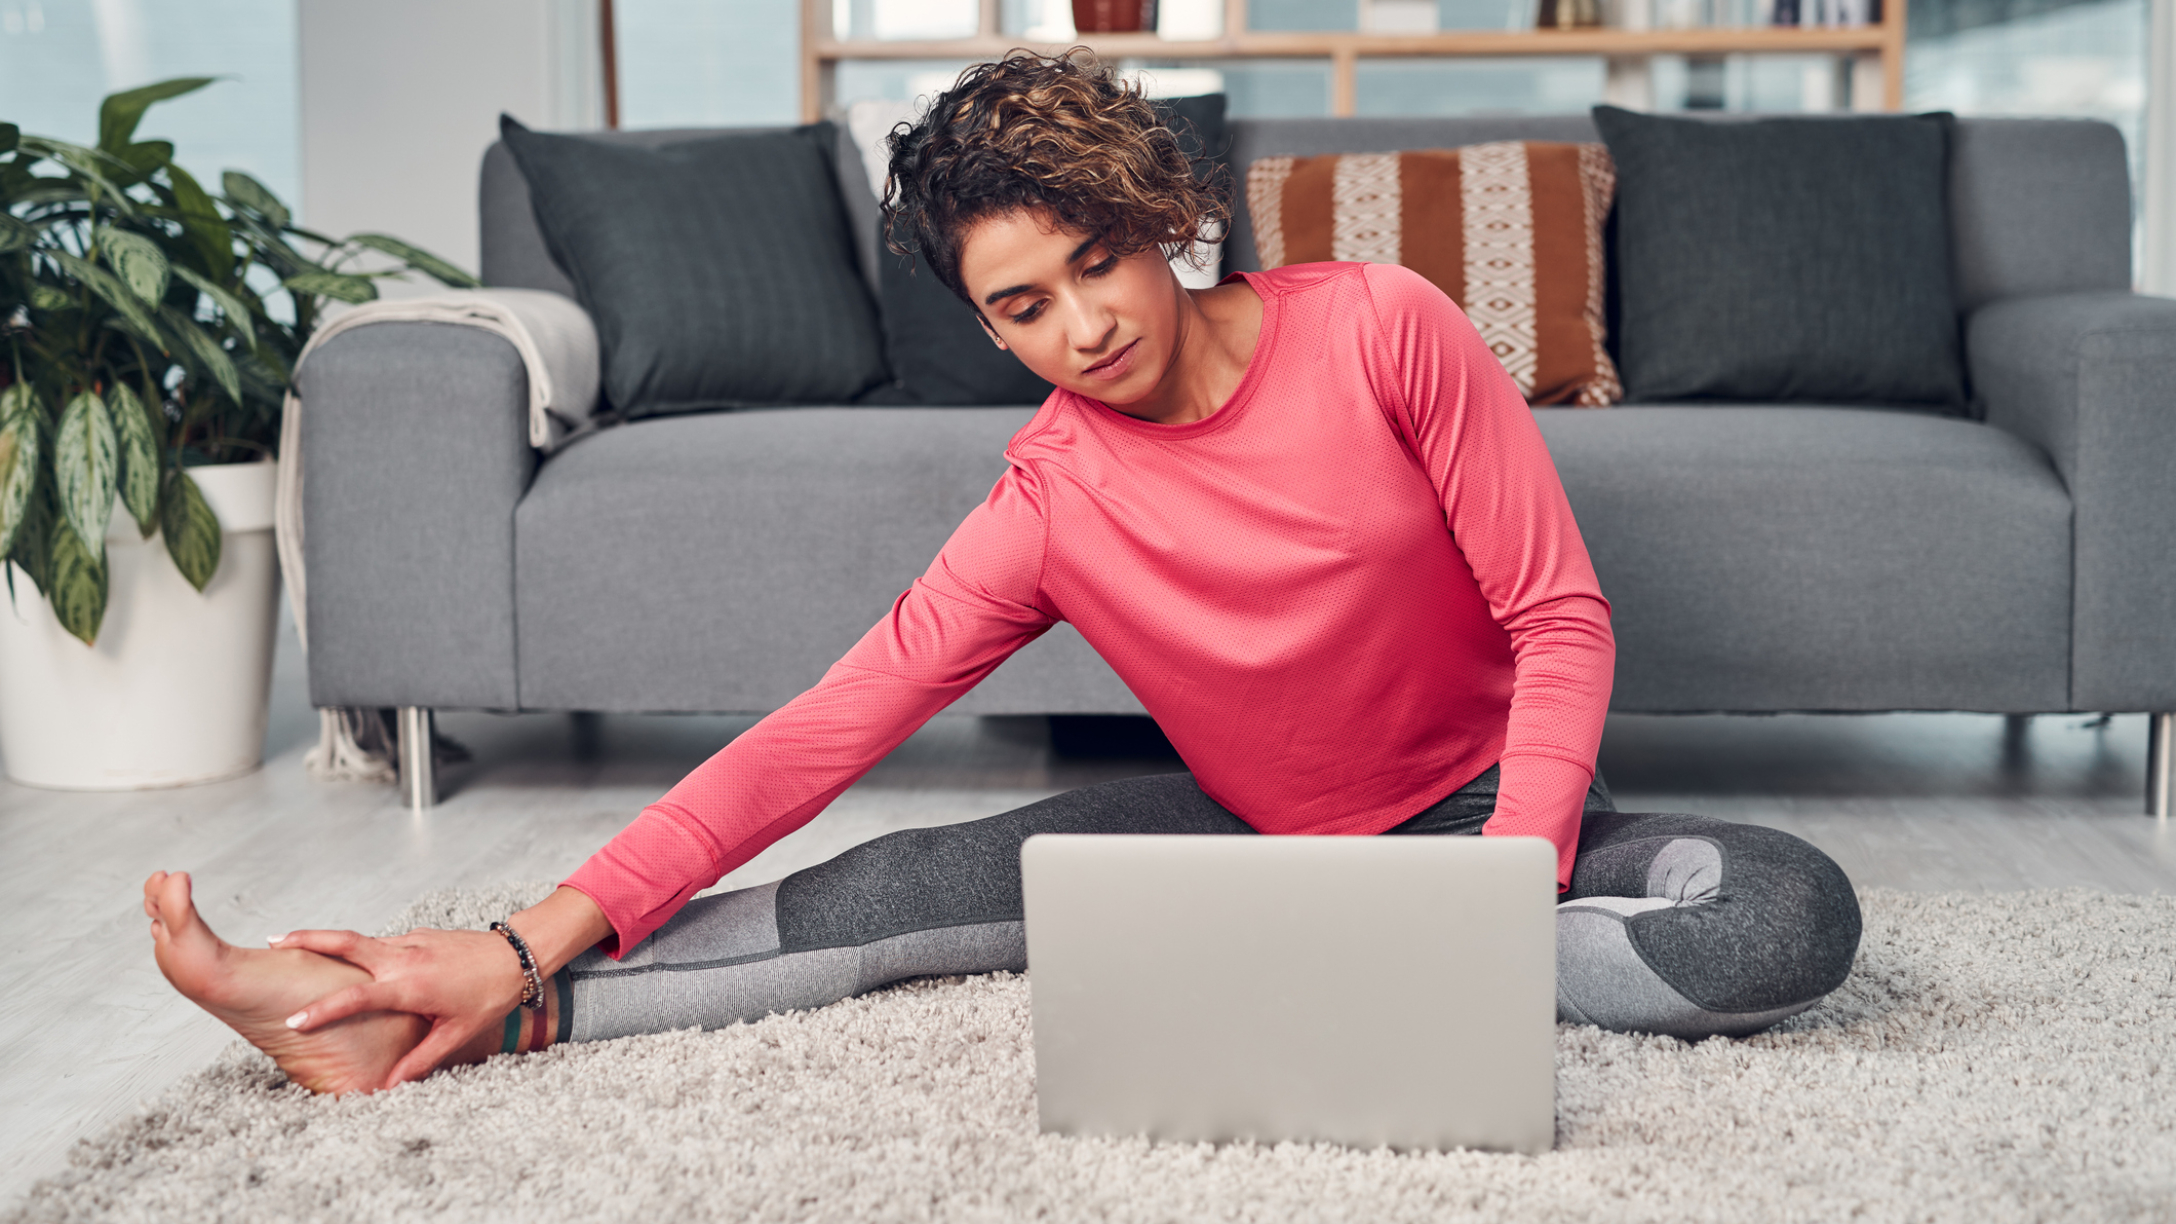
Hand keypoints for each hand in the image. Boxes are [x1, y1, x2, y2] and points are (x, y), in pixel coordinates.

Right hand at [272, 925, 526, 1088]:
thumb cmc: (490, 995)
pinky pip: (382, 942)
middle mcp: (404, 958)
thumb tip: (390, 1087)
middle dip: (307, 940)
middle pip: (346, 943)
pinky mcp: (418, 936)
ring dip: (328, 941)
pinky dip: (359, 948)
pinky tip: (349, 960)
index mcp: (409, 984)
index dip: (322, 1011)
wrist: (519, 955)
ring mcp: (410, 942)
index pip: (354, 998)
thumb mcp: (457, 1034)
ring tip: (295, 948)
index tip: (293, 1022)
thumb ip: (420, 1059)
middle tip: (271, 942)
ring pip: (361, 940)